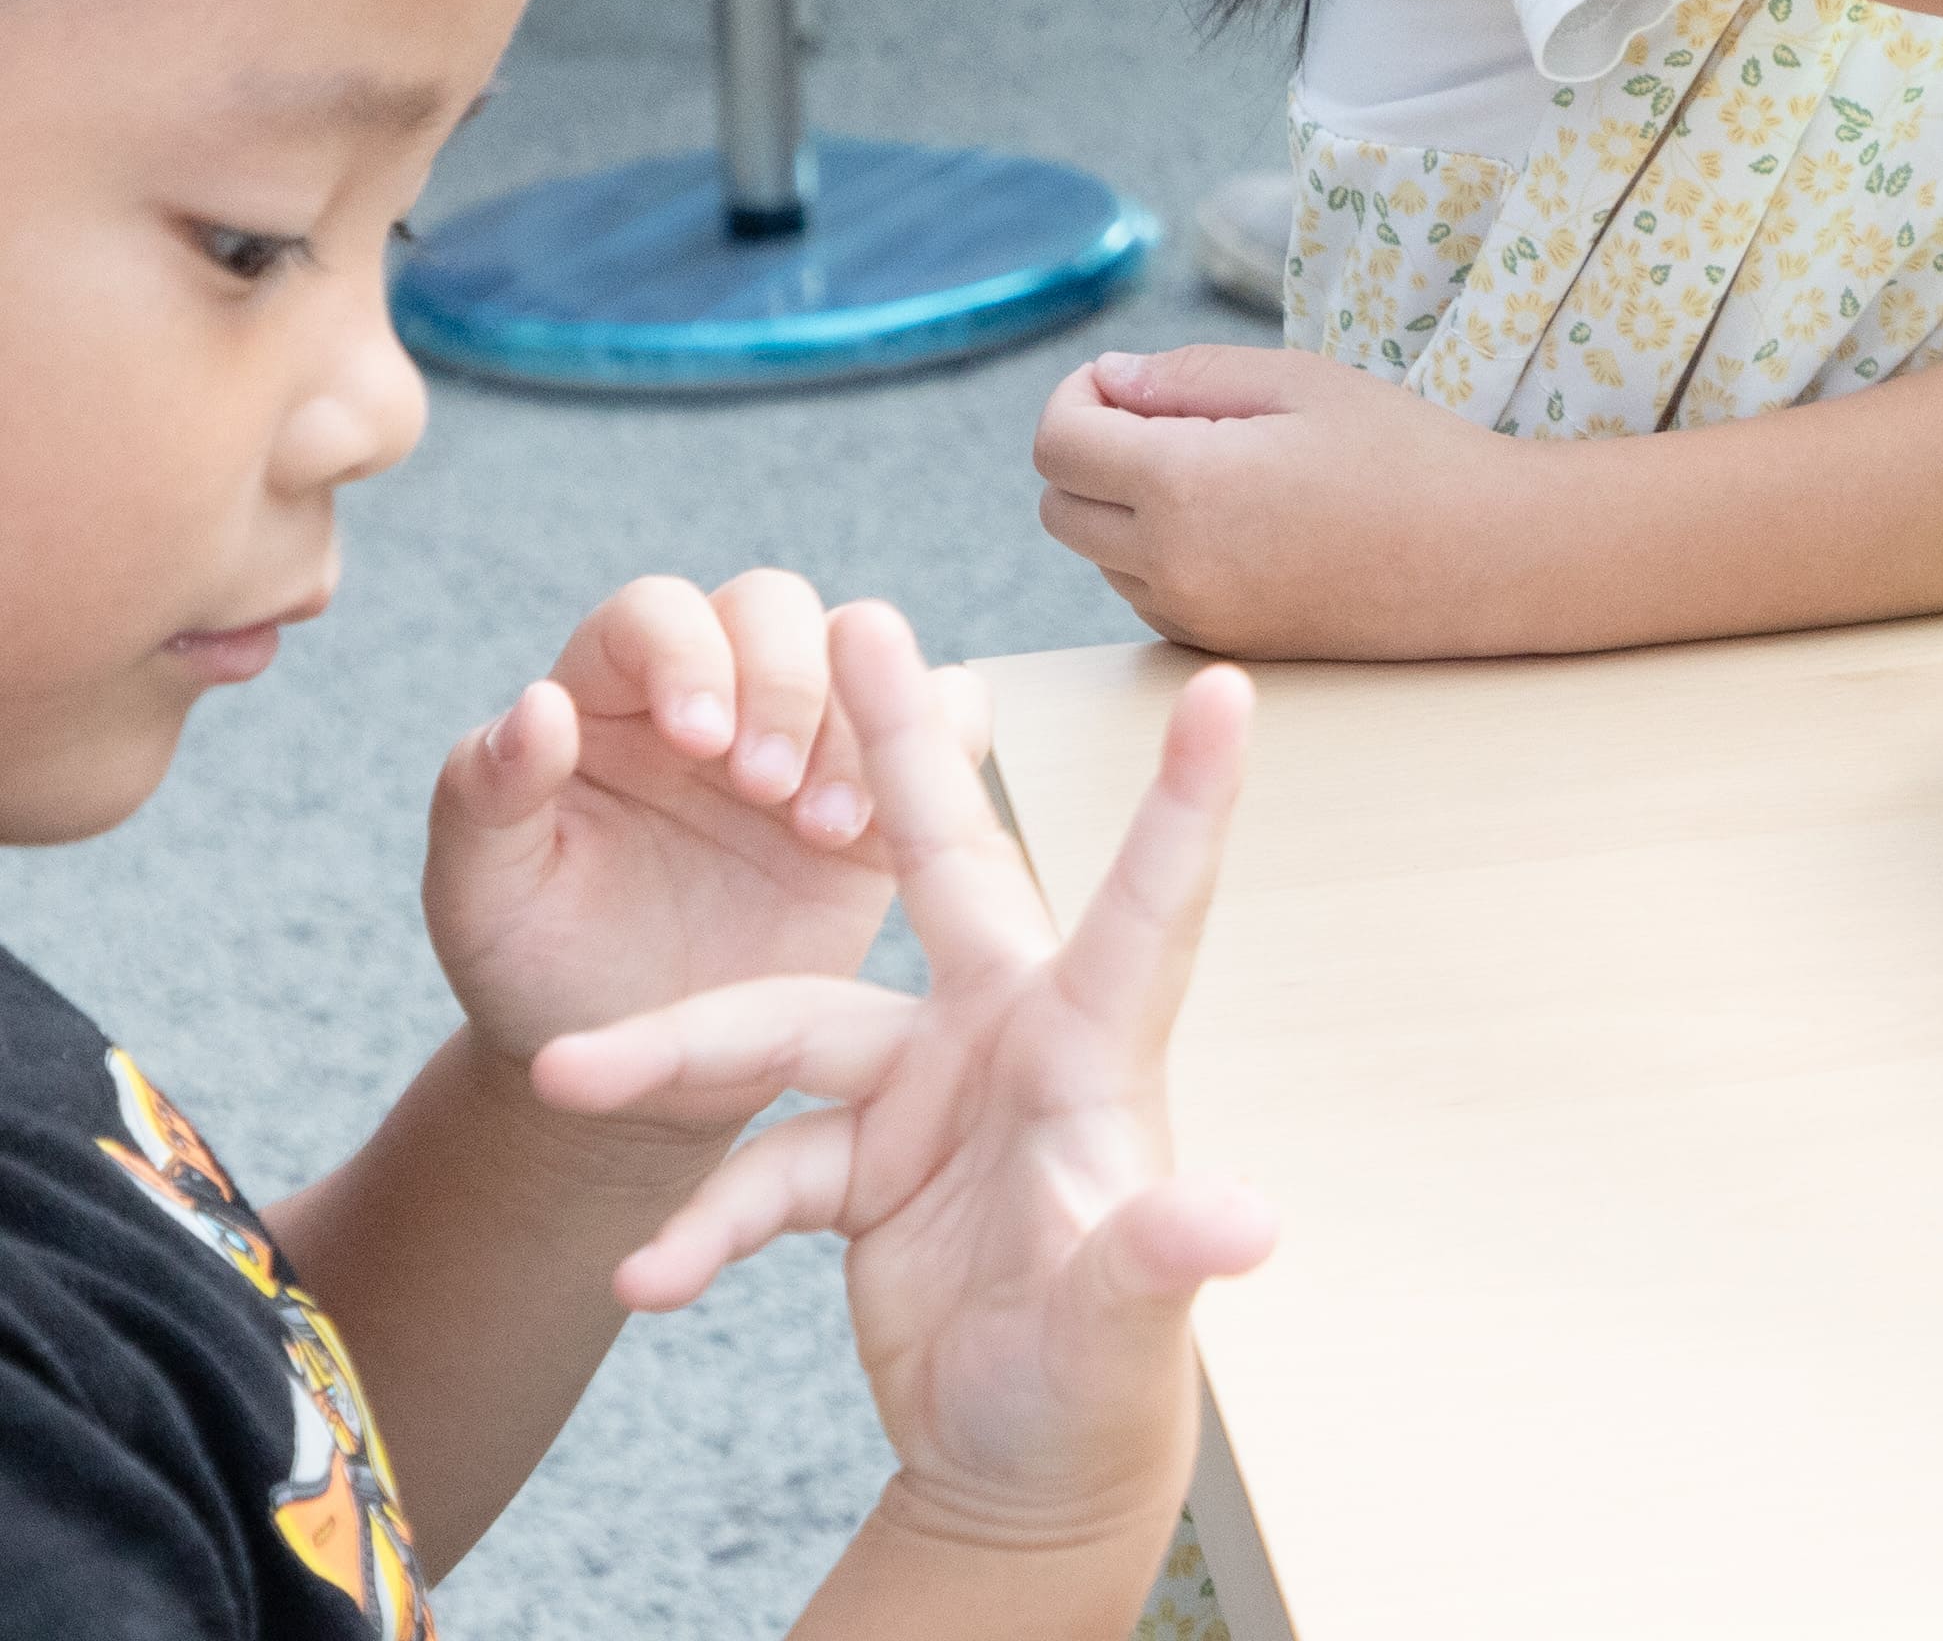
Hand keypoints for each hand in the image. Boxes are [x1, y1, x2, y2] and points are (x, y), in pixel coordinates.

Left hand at [419, 575, 909, 1116]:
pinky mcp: (882, 796)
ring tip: (823, 828)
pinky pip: (950, 715)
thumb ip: (484, 795)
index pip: (655, 616)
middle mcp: (712, 695)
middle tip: (765, 789)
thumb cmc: (537, 968)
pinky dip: (948, 735)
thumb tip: (537, 706)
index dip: (687, 654)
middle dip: (784, 682)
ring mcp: (804, 739)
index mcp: (606, 698)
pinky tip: (883, 824)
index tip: (698, 741)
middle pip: (770, 608)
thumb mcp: (479, 895)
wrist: (632, 1063)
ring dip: (856, 724)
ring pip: (865, 651)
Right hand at [536, 610, 1269, 1574]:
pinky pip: (752, 1165)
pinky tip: (642, 1277)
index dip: (1186, 802)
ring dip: (677, 1056)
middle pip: (948, 866)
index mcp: (1094, 1051)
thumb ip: (1157, 1263)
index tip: (1228, 683)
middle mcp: (1010, 1038)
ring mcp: (922, 1090)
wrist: (1019, 1456)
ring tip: (567, 1076)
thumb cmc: (1097, 1383)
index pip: (1149, 907)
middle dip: (900, 749)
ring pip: (783, 1027)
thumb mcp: (1121, 1326)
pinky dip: (695, 1220)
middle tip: (855, 621)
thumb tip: (1239, 1226)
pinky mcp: (852, 1160)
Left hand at [1034, 344, 1533, 659]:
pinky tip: (1244, 524)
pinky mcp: (1221, 646)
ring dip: (1126, 508)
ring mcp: (1195, 617)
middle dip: (1091, 453)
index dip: (1076, 397)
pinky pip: (1148, 592)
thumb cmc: (1409, 454)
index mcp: (1185, 486)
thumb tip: (1108, 380)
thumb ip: (1188, 374)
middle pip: (1059, 506)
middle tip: (1169, 418)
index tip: (1124, 382)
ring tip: (1224, 471)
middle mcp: (1173, 565)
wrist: (1493, 559)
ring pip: (1100, 554)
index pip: (1057, 444)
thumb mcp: (1302, 381)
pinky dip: (1163, 554)